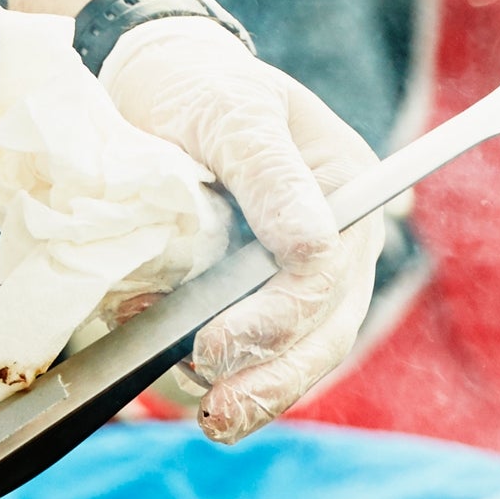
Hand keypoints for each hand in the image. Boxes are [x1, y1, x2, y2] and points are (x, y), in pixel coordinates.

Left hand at [95, 17, 382, 440]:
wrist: (152, 88)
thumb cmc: (197, 86)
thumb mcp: (231, 111)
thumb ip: (270, 174)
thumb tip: (313, 249)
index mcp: (347, 195)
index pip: (329, 275)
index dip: (277, 318)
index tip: (213, 343)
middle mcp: (334, 248)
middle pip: (324, 335)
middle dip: (271, 381)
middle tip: (215, 412)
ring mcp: (293, 282)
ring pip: (294, 361)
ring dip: (247, 392)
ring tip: (193, 405)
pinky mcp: (249, 304)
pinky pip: (250, 361)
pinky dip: (212, 380)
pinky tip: (167, 377)